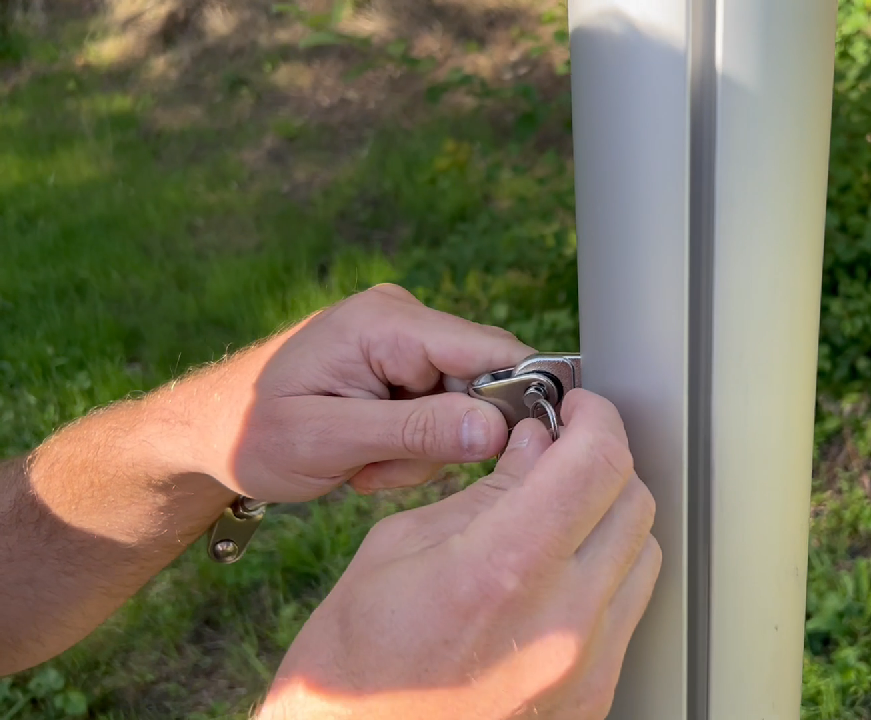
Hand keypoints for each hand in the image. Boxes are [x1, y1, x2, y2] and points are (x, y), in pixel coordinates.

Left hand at [182, 283, 533, 502]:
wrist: (209, 430)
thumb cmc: (251, 433)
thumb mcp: (328, 441)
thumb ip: (415, 432)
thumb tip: (496, 428)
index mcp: (386, 322)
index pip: (491, 349)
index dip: (517, 399)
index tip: (511, 453)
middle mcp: (403, 318)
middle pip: (482, 383)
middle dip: (446, 438)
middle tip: (380, 466)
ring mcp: (404, 340)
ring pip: (464, 405)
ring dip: (422, 450)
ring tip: (363, 462)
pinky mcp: (403, 364)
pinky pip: (441, 410)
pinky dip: (412, 444)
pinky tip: (366, 453)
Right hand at [258, 391, 661, 719]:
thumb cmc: (354, 662)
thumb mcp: (400, 547)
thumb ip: (487, 490)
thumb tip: (539, 443)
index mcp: (503, 568)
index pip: (598, 462)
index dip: (595, 419)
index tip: (578, 409)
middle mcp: (561, 621)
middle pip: (633, 500)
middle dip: (602, 459)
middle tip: (563, 449)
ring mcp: (586, 665)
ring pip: (644, 551)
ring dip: (610, 515)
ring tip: (560, 510)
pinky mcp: (594, 694)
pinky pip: (629, 608)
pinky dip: (607, 571)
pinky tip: (561, 566)